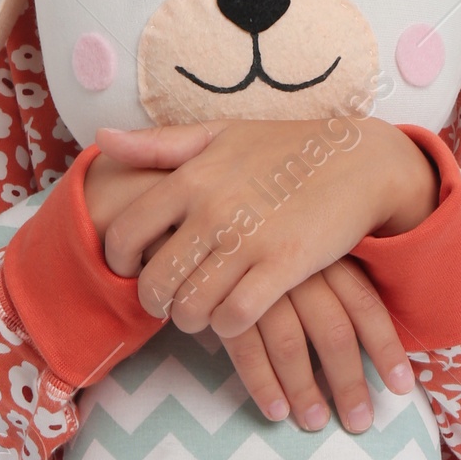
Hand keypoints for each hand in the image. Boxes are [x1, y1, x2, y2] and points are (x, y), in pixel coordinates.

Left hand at [93, 117, 437, 337]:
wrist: (359, 161)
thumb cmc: (284, 148)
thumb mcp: (220, 134)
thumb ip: (158, 143)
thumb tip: (101, 137)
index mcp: (190, 176)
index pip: (125, 232)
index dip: (118, 262)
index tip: (130, 270)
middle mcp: (212, 208)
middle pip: (155, 281)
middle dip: (156, 301)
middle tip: (168, 300)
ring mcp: (248, 239)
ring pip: (191, 307)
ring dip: (192, 318)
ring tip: (202, 309)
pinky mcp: (284, 265)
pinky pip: (234, 317)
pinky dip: (228, 324)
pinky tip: (235, 313)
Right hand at [215, 259, 417, 431]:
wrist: (205, 223)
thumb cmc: (266, 244)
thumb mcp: (309, 251)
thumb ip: (335, 286)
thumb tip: (369, 342)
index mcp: (325, 257)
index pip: (365, 306)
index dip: (386, 349)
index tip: (402, 387)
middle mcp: (297, 271)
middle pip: (333, 332)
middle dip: (349, 383)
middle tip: (359, 422)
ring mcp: (258, 286)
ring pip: (290, 345)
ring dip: (304, 390)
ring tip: (315, 423)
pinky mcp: (221, 301)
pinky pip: (245, 349)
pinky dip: (262, 384)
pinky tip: (276, 411)